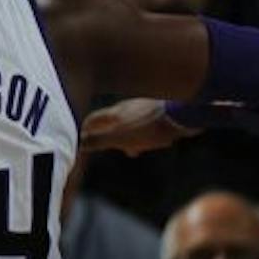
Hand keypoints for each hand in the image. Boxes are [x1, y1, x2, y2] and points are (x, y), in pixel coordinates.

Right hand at [81, 98, 200, 156]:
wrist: (180, 116)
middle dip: (107, 135)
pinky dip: (145, 136)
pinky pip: (147, 125)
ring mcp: (143, 109)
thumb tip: (78, 144)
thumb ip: (98, 140)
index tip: (81, 140)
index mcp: (113, 114)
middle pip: (110, 121)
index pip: (92, 120)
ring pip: (129, 124)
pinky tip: (155, 143)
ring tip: (134, 150)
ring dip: (128, 137)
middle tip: (107, 146)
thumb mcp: (119, 137)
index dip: (84, 130)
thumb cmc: (148, 128)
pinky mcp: (159, 113)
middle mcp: (125, 108)